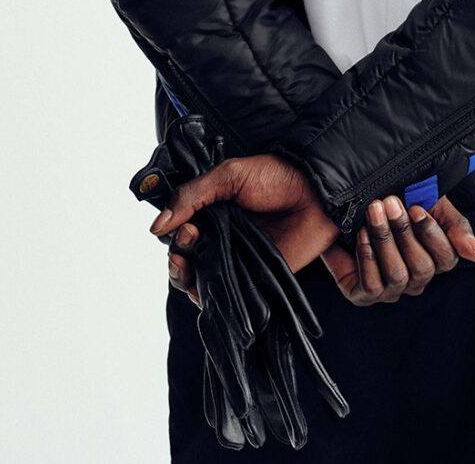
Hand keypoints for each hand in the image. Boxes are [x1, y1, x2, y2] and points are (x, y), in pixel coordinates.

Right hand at [149, 152, 338, 287]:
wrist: (316, 192)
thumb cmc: (277, 176)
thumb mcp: (229, 175)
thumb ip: (192, 196)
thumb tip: (158, 225)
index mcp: (213, 212)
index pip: (180, 233)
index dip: (175, 236)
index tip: (185, 228)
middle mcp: (221, 238)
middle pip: (185, 260)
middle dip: (177, 257)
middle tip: (189, 241)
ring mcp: (237, 260)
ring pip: (199, 281)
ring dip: (185, 278)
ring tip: (188, 264)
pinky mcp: (254, 279)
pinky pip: (226, 296)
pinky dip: (210, 299)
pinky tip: (205, 289)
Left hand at [320, 193, 474, 304]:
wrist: (358, 201)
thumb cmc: (398, 204)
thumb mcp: (433, 205)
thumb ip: (458, 229)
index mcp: (435, 260)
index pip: (447, 258)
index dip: (431, 234)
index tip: (417, 207)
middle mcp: (416, 280)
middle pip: (422, 268)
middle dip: (404, 232)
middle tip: (390, 203)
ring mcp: (391, 291)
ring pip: (398, 276)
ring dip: (384, 240)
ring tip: (374, 212)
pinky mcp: (364, 295)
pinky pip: (372, 285)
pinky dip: (367, 256)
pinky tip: (361, 233)